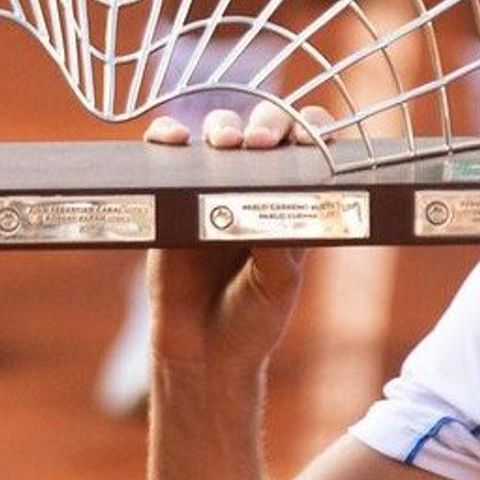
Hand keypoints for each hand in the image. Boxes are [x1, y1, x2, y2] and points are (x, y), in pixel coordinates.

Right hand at [140, 99, 315, 382]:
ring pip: (218, 135)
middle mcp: (254, 191)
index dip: (313, 131)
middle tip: (262, 142)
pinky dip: (166, 137)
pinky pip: (167, 158)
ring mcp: (212, 192)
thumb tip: (269, 206)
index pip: (308, 152)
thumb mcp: (276, 286)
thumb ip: (276, 248)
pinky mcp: (173, 203)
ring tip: (223, 142)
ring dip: (222, 126)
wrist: (203, 356)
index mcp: (292, 205)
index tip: (311, 132)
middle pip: (264, 133)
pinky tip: (170, 138)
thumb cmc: (251, 322)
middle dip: (267, 123)